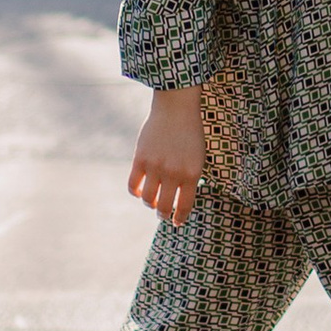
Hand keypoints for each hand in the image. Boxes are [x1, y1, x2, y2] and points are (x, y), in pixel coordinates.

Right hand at [128, 88, 204, 226]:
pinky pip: (132, 185)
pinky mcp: (140, 159)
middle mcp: (173, 173)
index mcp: (192, 174)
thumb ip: (189, 178)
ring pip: (147, 199)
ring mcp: (156, 166)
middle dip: (163, 214)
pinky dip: (135, 192)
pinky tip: (139, 190)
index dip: (179, 218)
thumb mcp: (198, 157)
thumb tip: (178, 200)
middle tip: (162, 214)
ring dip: (149, 204)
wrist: (176, 108)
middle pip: (164, 207)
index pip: (184, 206)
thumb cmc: (190, 133)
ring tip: (152, 202)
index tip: (177, 222)